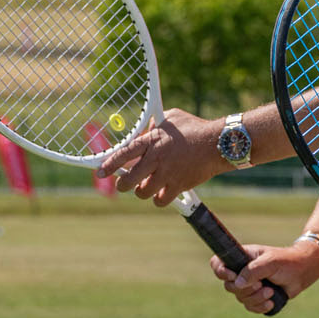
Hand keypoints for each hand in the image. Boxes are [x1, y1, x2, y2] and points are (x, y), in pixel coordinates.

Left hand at [96, 109, 223, 206]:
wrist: (218, 143)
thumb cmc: (195, 128)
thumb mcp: (172, 117)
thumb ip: (155, 124)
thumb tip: (144, 130)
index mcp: (152, 140)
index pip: (123, 154)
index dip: (109, 165)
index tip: (100, 172)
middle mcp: (156, 158)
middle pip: (128, 179)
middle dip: (123, 184)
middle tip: (125, 183)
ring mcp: (167, 174)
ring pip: (142, 192)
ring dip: (142, 191)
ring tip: (148, 185)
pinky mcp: (179, 185)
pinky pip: (160, 200)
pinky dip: (159, 198)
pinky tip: (163, 192)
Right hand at [212, 242, 318, 315]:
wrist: (303, 272)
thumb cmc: (287, 261)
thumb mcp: (271, 262)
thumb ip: (253, 270)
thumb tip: (238, 283)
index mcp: (242, 258)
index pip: (218, 263)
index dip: (221, 271)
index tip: (234, 276)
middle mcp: (242, 272)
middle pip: (229, 286)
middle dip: (246, 289)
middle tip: (261, 284)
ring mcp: (249, 285)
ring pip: (241, 298)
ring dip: (256, 298)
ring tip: (271, 291)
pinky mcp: (258, 297)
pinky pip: (250, 307)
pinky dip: (260, 306)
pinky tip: (271, 302)